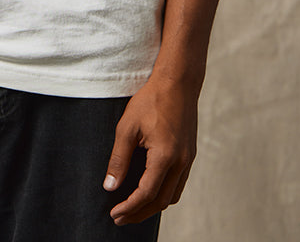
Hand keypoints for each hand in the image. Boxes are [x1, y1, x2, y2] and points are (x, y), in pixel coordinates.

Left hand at [103, 75, 197, 225]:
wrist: (178, 81)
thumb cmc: (151, 100)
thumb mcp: (127, 127)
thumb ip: (119, 159)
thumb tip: (110, 187)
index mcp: (164, 157)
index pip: (146, 194)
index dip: (129, 207)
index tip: (114, 214)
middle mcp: (180, 162)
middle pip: (161, 201)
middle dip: (140, 213)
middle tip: (120, 218)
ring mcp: (188, 159)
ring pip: (173, 195)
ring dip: (153, 206)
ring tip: (134, 208)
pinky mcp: (190, 153)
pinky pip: (179, 183)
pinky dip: (165, 193)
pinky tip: (151, 189)